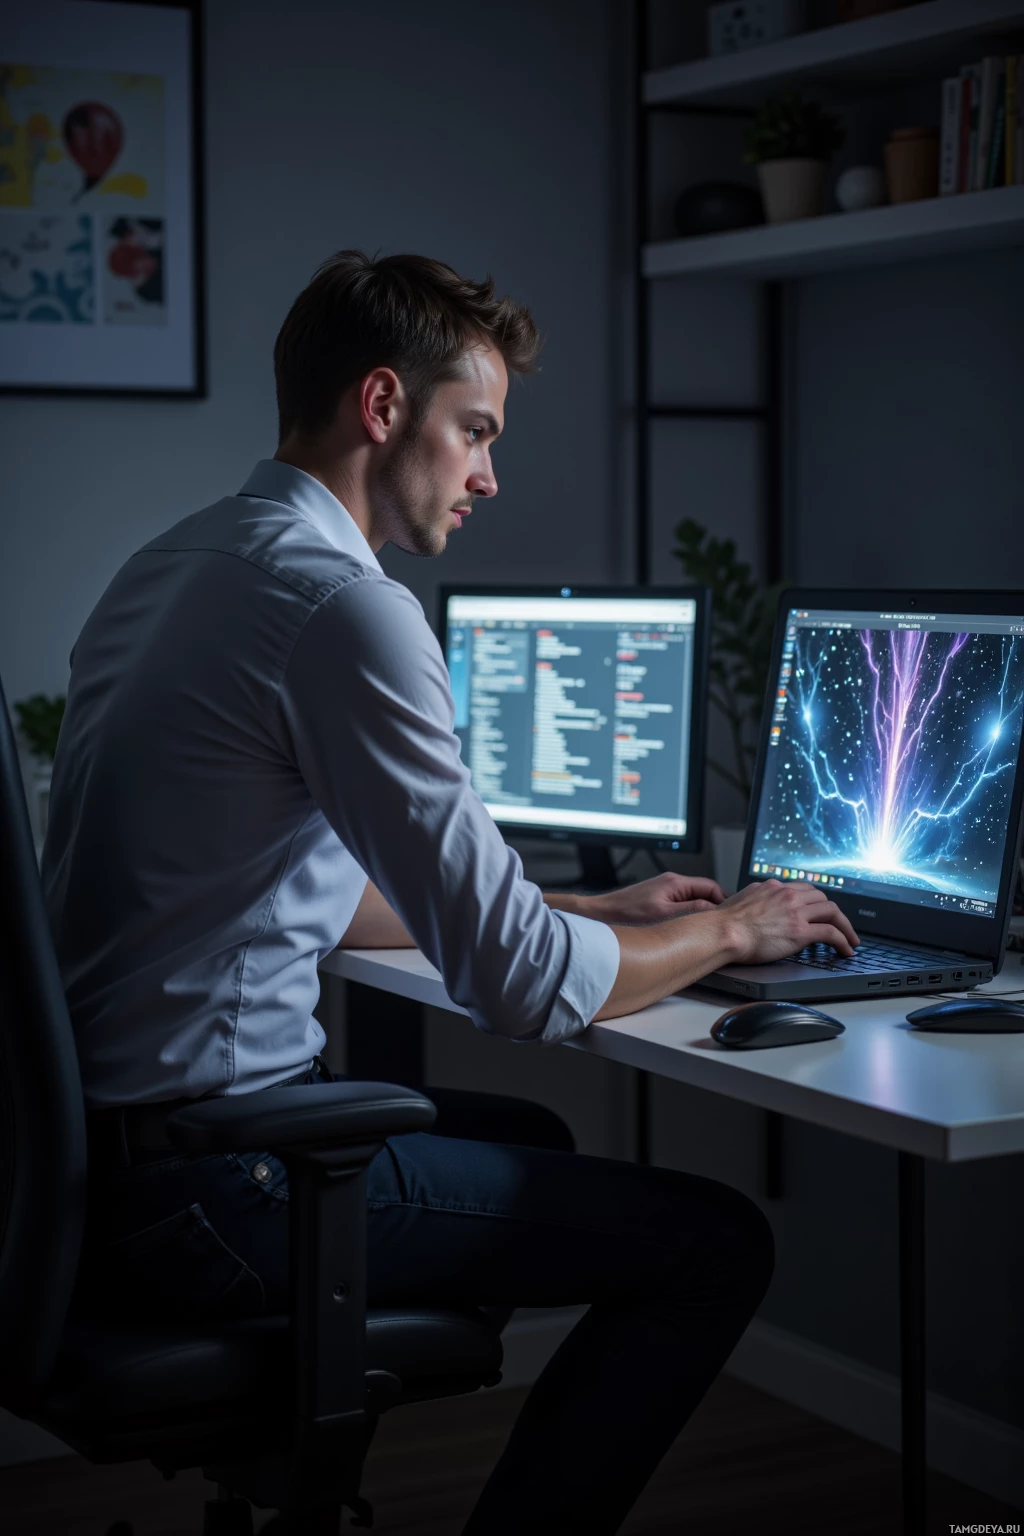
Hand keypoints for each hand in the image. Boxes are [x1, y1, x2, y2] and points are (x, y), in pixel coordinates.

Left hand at [588, 872, 724, 926]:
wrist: (602, 914)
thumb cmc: (626, 913)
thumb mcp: (664, 914)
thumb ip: (691, 910)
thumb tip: (713, 910)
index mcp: (676, 882)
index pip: (711, 886)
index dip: (723, 901)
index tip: (727, 917)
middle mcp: (671, 883)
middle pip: (704, 893)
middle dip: (713, 909)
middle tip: (718, 926)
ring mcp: (664, 891)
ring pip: (693, 900)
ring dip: (700, 913)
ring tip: (703, 930)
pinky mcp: (658, 900)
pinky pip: (681, 905)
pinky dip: (687, 916)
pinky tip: (685, 929)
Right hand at [718, 879, 859, 964]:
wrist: (723, 932)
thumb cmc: (725, 923)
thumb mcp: (741, 900)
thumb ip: (754, 899)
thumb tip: (754, 904)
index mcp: (774, 888)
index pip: (805, 889)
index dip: (817, 901)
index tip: (822, 910)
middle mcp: (788, 895)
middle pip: (823, 898)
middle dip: (835, 913)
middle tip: (840, 925)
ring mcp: (796, 912)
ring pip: (833, 912)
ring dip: (845, 926)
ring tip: (851, 939)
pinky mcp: (800, 931)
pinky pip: (831, 933)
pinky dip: (843, 941)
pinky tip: (846, 949)